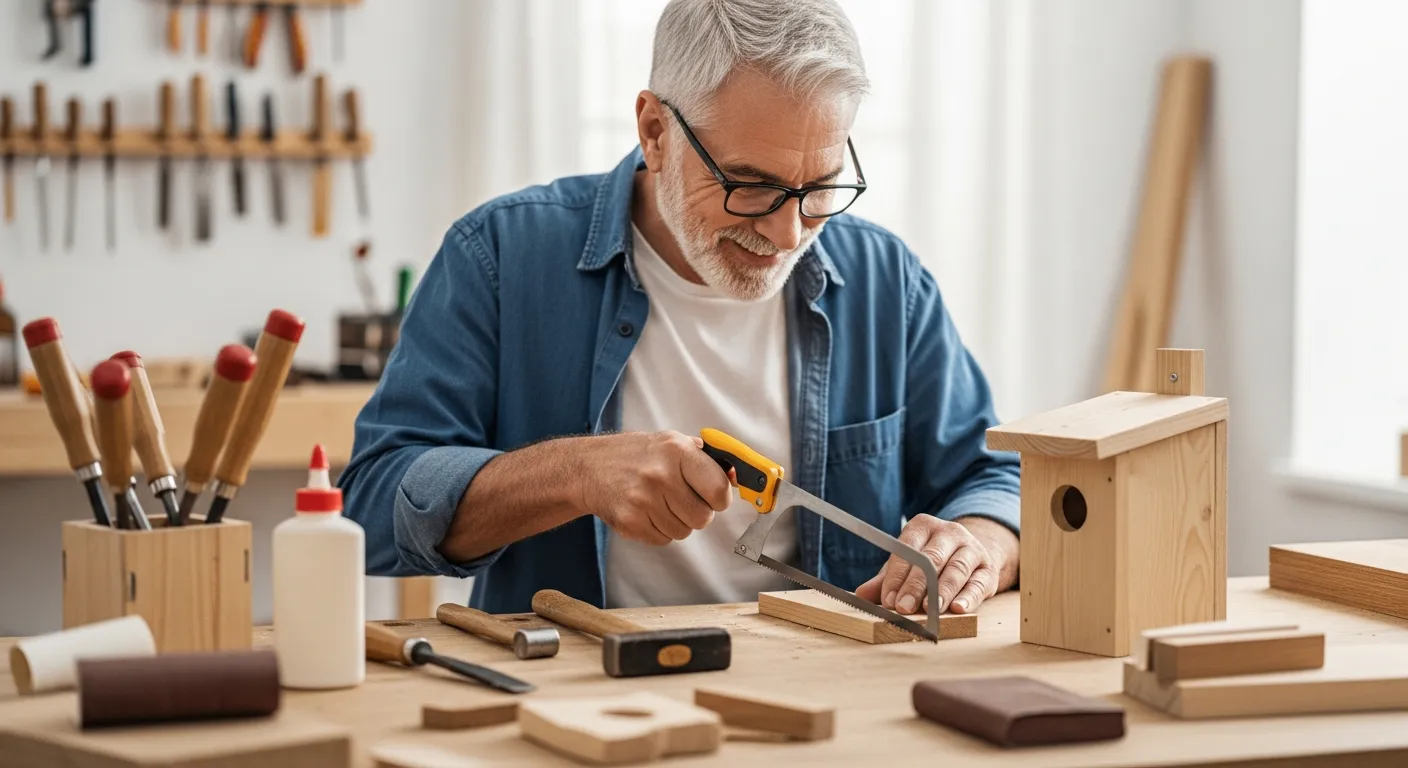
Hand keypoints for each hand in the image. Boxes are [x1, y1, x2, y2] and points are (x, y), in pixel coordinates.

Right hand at [580, 431, 733, 545]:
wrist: (587, 468)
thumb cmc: (633, 455)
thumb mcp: (670, 443)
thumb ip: (704, 459)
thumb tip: (736, 477)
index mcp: (676, 451)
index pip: (718, 488)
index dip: (720, 498)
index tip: (714, 497)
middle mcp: (660, 475)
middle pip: (703, 517)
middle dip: (697, 512)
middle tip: (682, 500)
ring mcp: (643, 500)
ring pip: (684, 531)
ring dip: (677, 522)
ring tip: (660, 502)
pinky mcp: (630, 521)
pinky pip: (663, 539)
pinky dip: (658, 530)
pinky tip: (646, 511)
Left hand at [855, 515, 1013, 615]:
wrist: (970, 555)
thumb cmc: (930, 561)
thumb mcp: (905, 565)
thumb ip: (884, 580)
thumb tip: (861, 595)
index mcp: (923, 526)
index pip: (908, 549)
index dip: (897, 575)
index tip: (888, 599)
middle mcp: (949, 533)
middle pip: (932, 559)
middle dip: (916, 585)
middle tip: (904, 608)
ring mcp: (972, 549)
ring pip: (956, 569)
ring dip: (942, 592)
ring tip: (931, 610)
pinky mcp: (988, 569)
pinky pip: (978, 583)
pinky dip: (968, 597)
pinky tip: (958, 609)